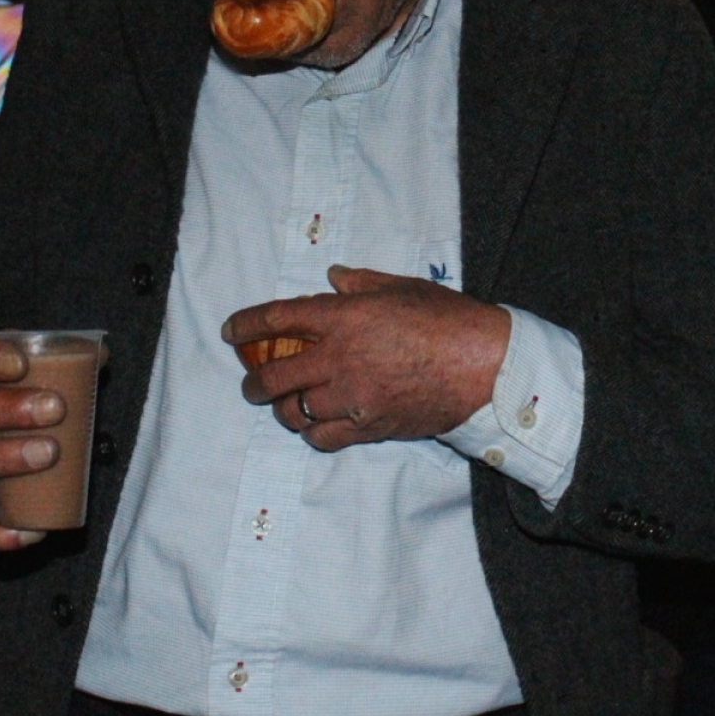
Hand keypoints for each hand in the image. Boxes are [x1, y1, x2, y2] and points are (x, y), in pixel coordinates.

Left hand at [223, 265, 509, 450]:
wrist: (483, 366)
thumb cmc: (446, 319)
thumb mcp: (401, 287)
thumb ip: (360, 283)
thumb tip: (333, 277)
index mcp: (343, 317)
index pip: (277, 319)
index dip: (246, 324)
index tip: (231, 331)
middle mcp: (339, 359)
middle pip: (274, 375)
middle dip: (253, 381)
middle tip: (251, 383)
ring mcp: (351, 397)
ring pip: (293, 412)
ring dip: (282, 409)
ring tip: (285, 405)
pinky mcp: (368, 427)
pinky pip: (322, 439)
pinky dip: (311, 433)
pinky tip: (316, 425)